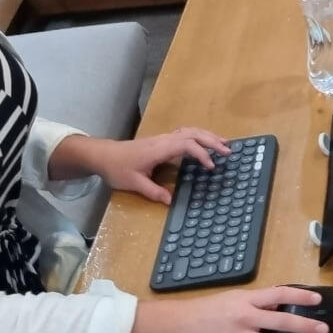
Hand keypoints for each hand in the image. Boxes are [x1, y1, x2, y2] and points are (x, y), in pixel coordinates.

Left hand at [93, 127, 230, 204]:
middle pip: (193, 133)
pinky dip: (199, 136)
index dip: (201, 154)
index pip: (187, 145)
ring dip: (208, 136)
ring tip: (224, 143)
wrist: (104, 155)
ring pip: (190, 131)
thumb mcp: (134, 183)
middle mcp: (164, 140)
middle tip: (228, 150)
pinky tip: (205, 143)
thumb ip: (154, 192)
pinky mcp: (162, 140)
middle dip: (212, 140)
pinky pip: (185, 133)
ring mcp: (164, 138)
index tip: (211, 166)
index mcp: (160, 149)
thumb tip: (171, 201)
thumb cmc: (118, 168)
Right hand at [127, 285, 332, 332]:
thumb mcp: (233, 298)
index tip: (317, 298)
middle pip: (280, 321)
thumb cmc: (207, 310)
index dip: (299, 295)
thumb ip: (257, 302)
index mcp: (247, 300)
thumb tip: (279, 304)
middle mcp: (245, 317)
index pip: (279, 294)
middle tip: (322, 330)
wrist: (179, 326)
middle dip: (304, 326)